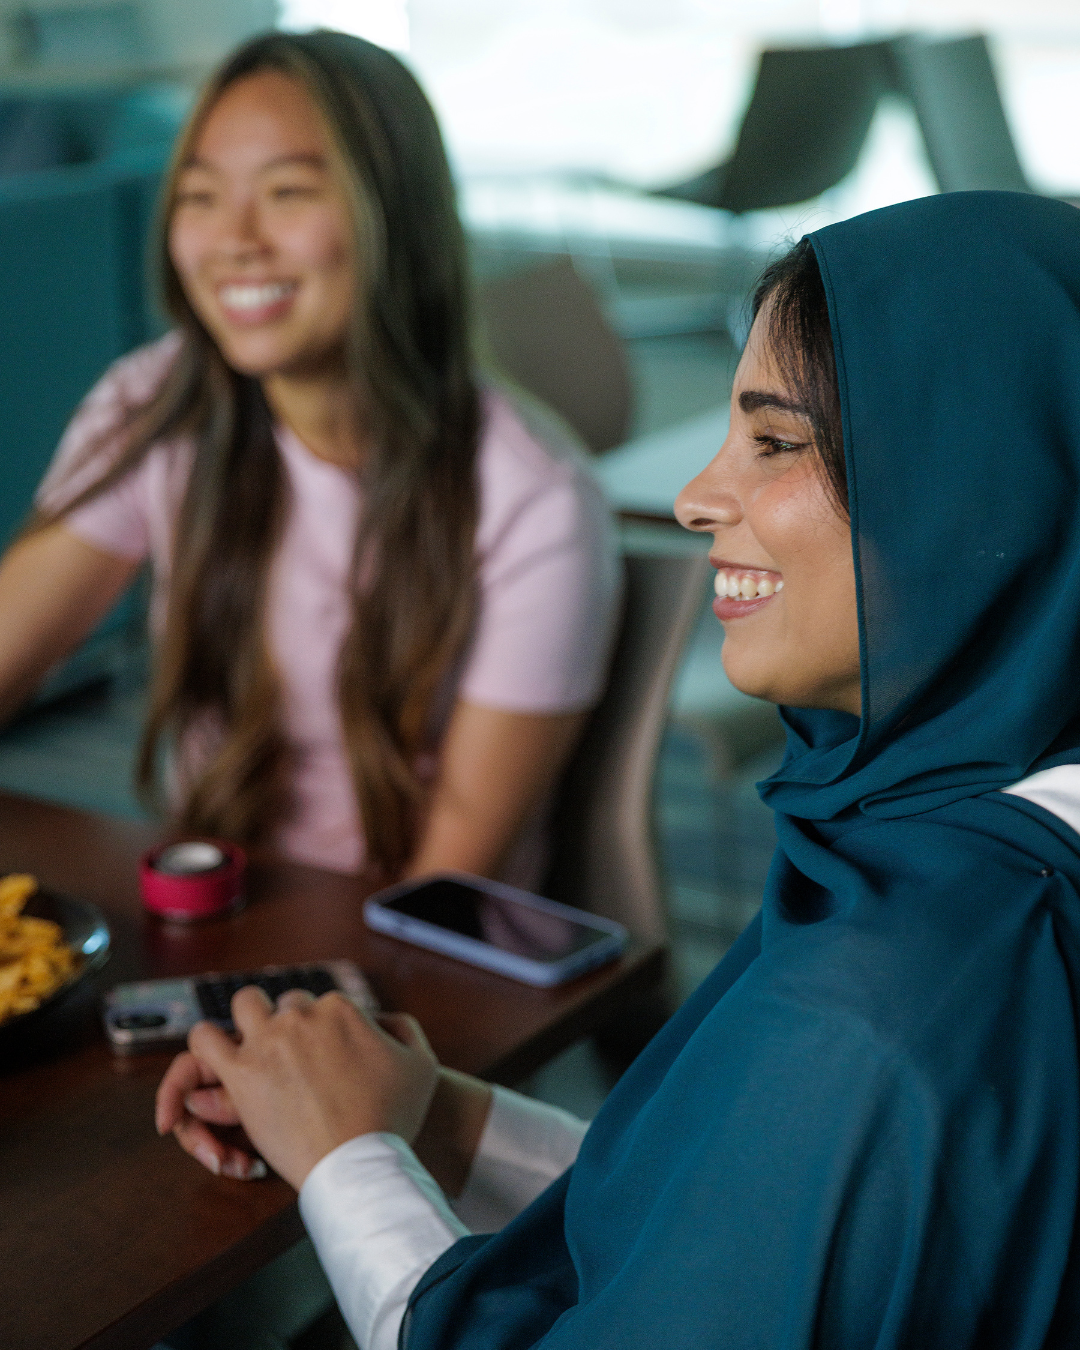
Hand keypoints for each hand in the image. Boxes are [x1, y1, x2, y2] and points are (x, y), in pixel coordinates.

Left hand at [155, 987, 439, 1189]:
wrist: (360, 1163)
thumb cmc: (393, 1120)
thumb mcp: (421, 1064)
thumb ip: (405, 1029)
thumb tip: (384, 1020)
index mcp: (341, 1008)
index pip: (323, 1004)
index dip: (324, 1031)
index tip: (325, 1059)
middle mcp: (302, 1015)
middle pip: (286, 1005)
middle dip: (289, 1026)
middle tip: (292, 1059)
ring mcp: (268, 1041)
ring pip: (246, 1006)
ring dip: (250, 1019)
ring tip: (254, 1047)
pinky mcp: (240, 1073)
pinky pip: (204, 1040)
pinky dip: (207, 1043)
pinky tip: (216, 1061)